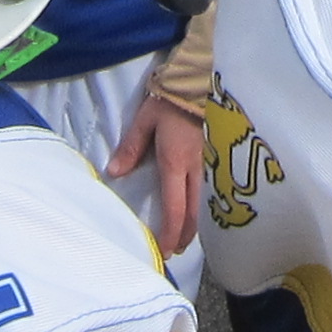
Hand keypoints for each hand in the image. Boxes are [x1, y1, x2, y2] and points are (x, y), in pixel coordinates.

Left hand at [110, 92, 211, 257]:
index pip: (175, 209)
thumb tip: (114, 172)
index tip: (164, 251)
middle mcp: (195, 169)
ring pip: (204, 204)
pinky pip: (210, 190)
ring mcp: (209, 164)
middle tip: (174, 250)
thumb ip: (131, 148)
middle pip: (193, 213)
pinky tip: (199, 211)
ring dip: (195, 224)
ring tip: (185, 236)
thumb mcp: (145, 120)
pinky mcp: (216, 157)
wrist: (201, 81)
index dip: (170, 234)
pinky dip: (203, 207)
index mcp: (175, 163)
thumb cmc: (170, 100)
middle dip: (184, 236)